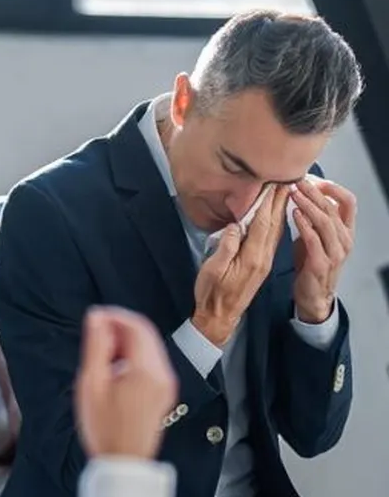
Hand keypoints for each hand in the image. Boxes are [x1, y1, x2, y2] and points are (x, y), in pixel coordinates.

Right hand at [75, 306, 177, 459]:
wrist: (124, 463)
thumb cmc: (103, 428)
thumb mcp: (91, 384)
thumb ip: (95, 347)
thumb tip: (96, 318)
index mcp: (146, 370)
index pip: (136, 326)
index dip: (114, 316)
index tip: (94, 318)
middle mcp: (163, 374)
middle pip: (146, 334)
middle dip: (120, 327)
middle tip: (96, 334)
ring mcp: (167, 384)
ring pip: (150, 347)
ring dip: (127, 341)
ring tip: (102, 353)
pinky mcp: (165, 392)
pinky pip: (152, 362)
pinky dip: (134, 355)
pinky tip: (115, 368)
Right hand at [192, 185, 288, 345]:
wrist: (219, 318)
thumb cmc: (211, 294)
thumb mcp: (213, 270)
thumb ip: (225, 246)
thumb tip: (234, 226)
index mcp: (251, 257)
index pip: (262, 223)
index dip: (267, 201)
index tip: (272, 182)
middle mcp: (262, 257)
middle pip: (273, 224)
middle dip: (279, 200)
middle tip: (285, 179)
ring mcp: (263, 262)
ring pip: (275, 231)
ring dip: (280, 210)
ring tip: (284, 192)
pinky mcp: (261, 265)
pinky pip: (272, 239)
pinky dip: (276, 223)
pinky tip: (277, 216)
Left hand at [291, 177, 355, 322]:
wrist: (312, 295)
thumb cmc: (311, 265)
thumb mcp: (315, 239)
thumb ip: (313, 221)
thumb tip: (300, 198)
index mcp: (345, 232)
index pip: (349, 202)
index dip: (333, 188)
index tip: (315, 180)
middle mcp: (344, 240)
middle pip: (333, 208)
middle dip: (314, 193)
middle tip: (298, 182)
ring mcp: (335, 252)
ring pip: (325, 221)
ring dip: (308, 205)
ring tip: (294, 194)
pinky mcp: (321, 263)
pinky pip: (313, 239)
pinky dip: (304, 224)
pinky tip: (294, 214)